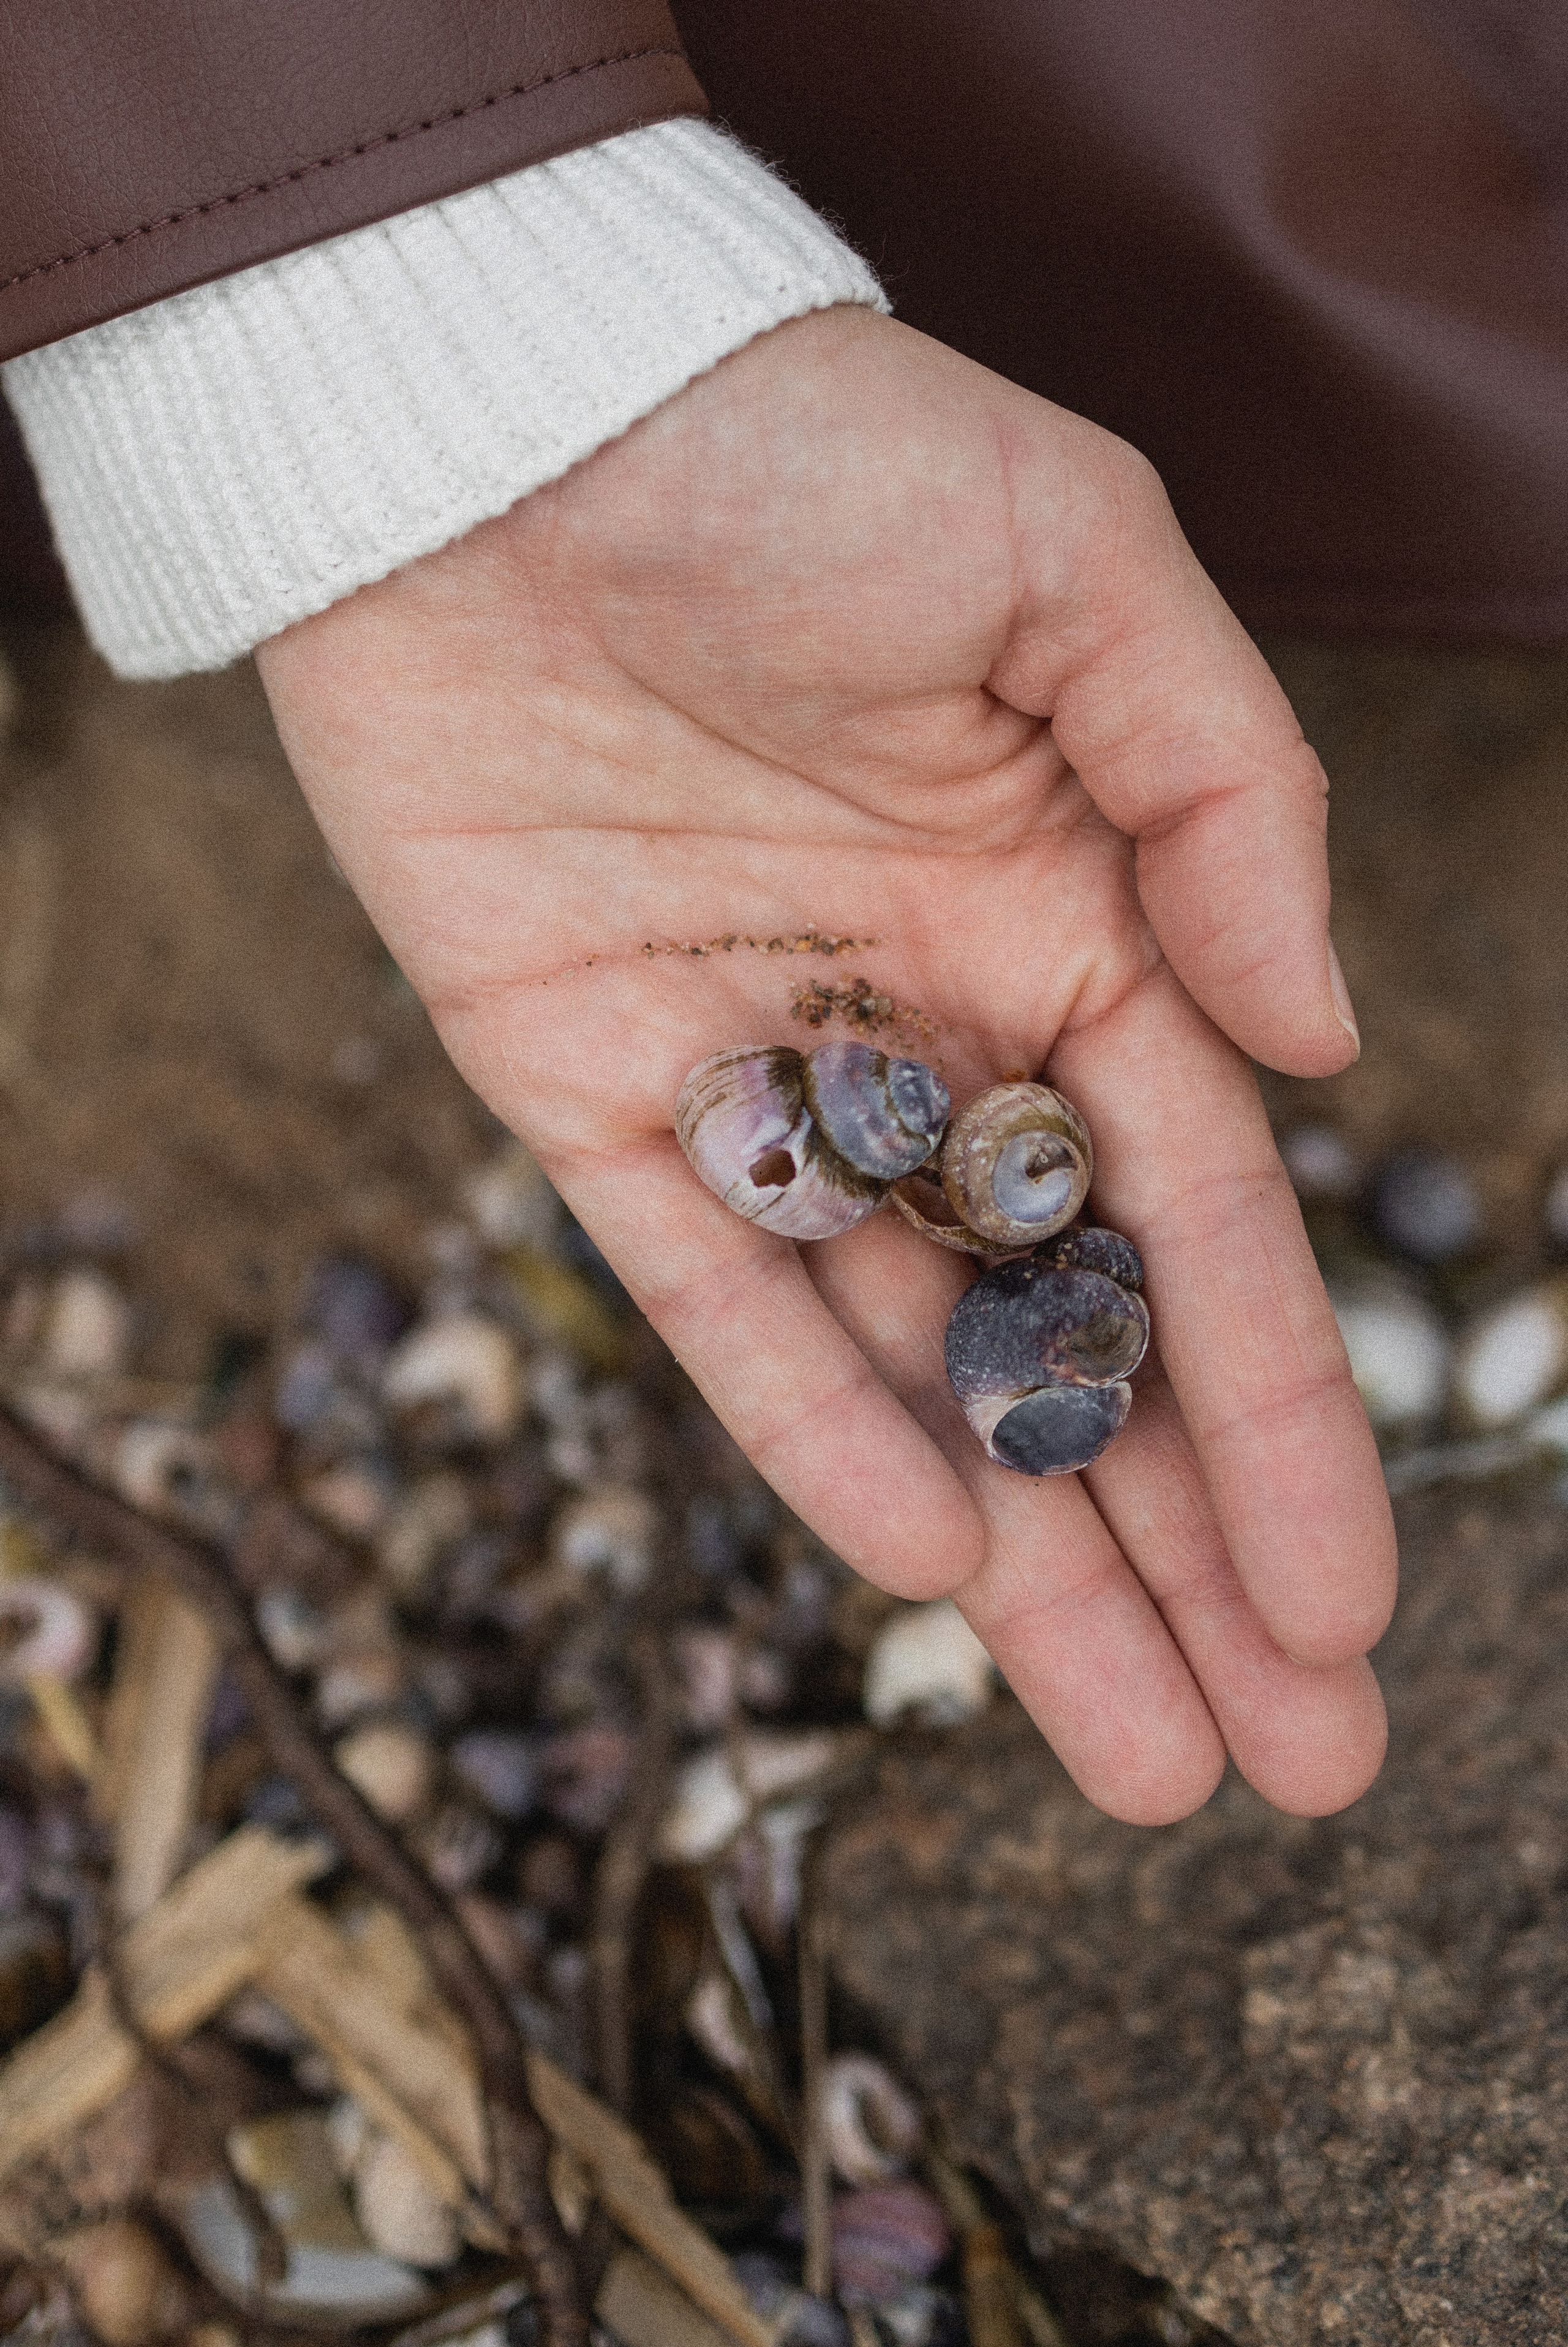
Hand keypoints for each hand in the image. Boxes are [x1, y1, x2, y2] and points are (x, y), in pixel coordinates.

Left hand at [257, 306, 1393, 1824]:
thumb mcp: (1078, 557)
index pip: (1199, 1222)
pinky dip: (800, 1418)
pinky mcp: (584, 1089)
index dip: (1276, 1418)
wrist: (499, 411)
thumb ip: (1226, 793)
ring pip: (904, 1362)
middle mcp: (928, 1030)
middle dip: (1174, 1552)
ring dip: (1021, 1553)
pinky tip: (920, 1559)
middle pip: (1068, 1341)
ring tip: (1130, 1748)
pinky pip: (705, 1286)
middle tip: (1280, 1760)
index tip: (1345, 1604)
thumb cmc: (804, 443)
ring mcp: (757, 1076)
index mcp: (1066, 921)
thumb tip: (1318, 1047)